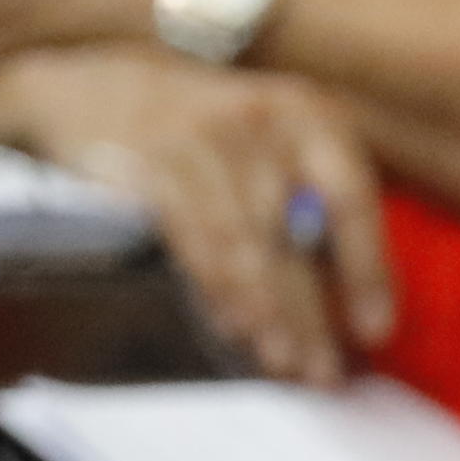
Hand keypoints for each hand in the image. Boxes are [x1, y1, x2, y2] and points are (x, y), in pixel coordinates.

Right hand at [0, 44, 397, 385]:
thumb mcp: (267, 140)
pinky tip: (234, 328)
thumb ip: (311, 202)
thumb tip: (354, 301)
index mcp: (307, 114)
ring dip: (269, 314)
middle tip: (324, 374)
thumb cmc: (198, 131)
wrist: (84, 86)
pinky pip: (197, 240)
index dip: (367, 269)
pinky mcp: (153, 161)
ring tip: (283, 366)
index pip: (352, 198)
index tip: (375, 332)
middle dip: (313, 314)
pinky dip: (218, 290)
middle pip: (298, 235)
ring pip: (249, 244)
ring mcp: (205, 136)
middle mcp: (262, 118)